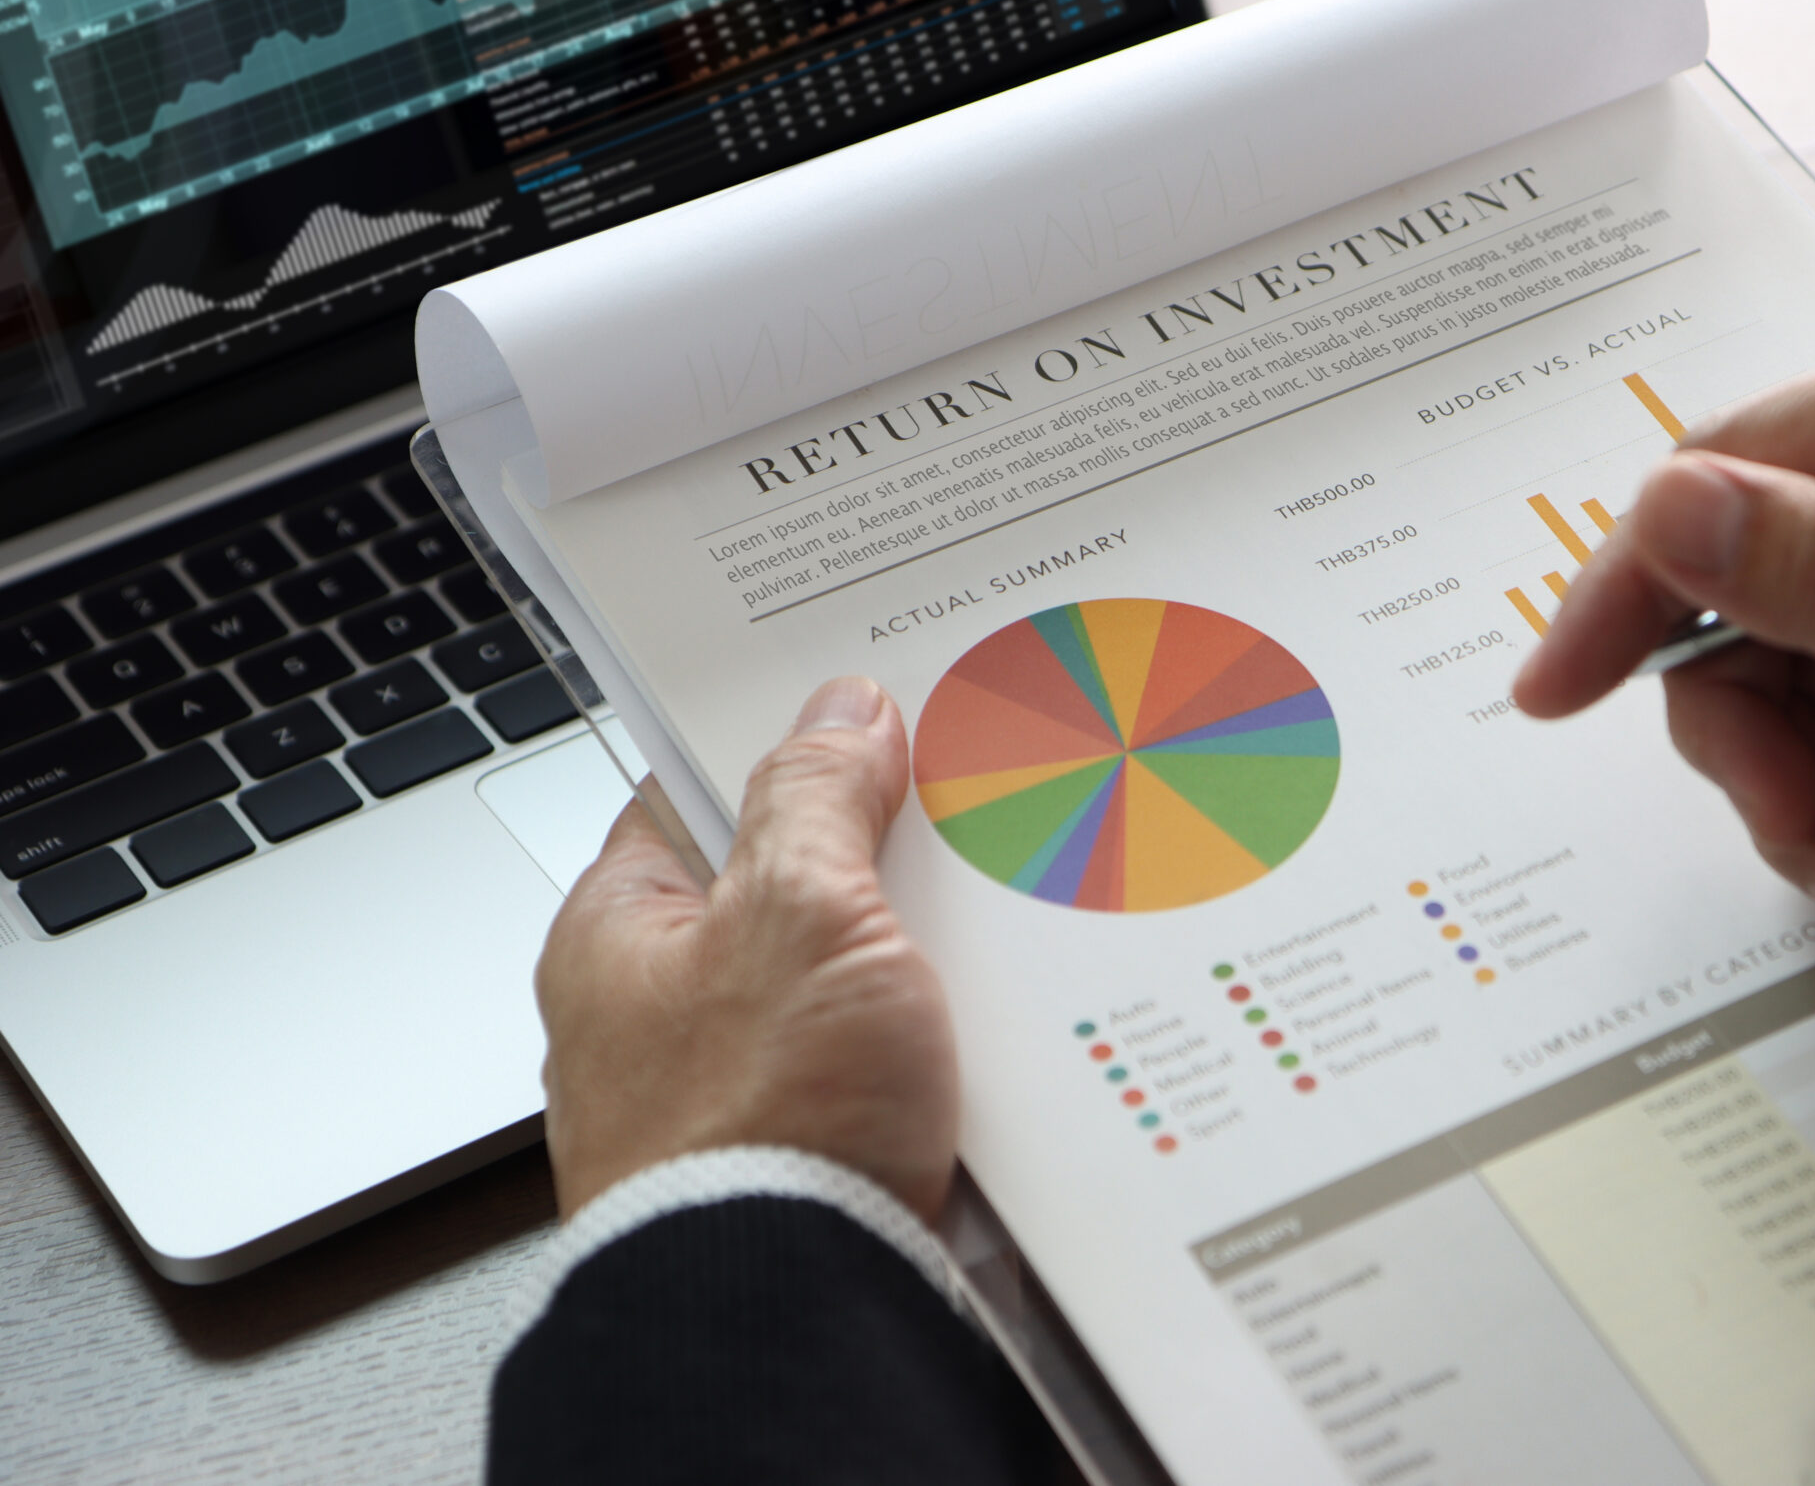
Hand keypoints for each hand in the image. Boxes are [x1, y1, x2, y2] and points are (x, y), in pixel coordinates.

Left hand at [534, 676, 958, 1220]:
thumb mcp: (803, 908)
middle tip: (947, 825)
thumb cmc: (761, 1125)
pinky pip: (876, 1066)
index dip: (778, 748)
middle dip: (868, 862)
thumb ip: (816, 796)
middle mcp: (657, 1016)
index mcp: (616, 936)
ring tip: (982, 930)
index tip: (860, 716)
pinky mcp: (803, 1156)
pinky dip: (929, 1044)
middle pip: (779, 889)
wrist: (794, 1313)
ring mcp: (731, 1091)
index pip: (691, 797)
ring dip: (911, 960)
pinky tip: (985, 1028)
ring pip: (840, 981)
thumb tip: (837, 713)